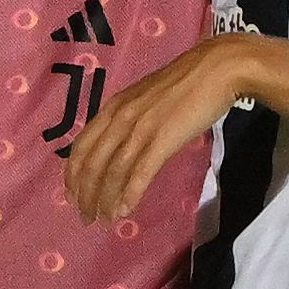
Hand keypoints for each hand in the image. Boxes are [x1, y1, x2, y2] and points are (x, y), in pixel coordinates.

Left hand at [64, 31, 257, 219]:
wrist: (216, 69)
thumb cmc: (185, 82)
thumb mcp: (145, 98)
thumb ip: (130, 119)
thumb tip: (121, 145)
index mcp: (114, 107)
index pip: (81, 146)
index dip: (73, 175)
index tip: (72, 195)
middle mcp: (120, 118)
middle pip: (93, 163)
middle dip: (85, 194)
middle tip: (85, 217)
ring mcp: (141, 129)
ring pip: (113, 171)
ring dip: (104, 199)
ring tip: (103, 220)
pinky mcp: (163, 140)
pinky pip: (140, 172)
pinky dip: (130, 195)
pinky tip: (124, 211)